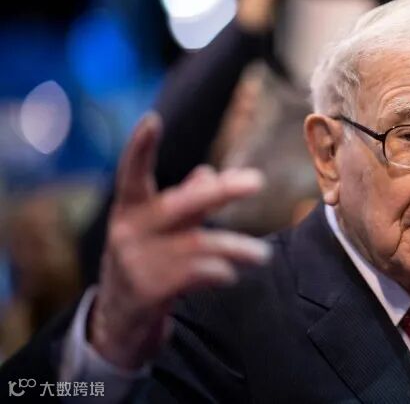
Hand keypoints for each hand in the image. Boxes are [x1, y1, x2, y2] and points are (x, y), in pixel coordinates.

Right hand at [89, 114, 270, 369]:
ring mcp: (138, 262)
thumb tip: (209, 172)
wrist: (118, 319)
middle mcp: (130, 230)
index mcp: (130, 208)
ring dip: (235, 248)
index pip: (133, 172)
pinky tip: (231, 274)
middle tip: (256, 182)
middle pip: (181, 205)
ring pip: (198, 246)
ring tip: (263, 255)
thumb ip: (184, 200)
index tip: (152, 119)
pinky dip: (218, 272)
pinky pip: (194, 276)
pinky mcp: (148, 290)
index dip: (140, 147)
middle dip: (220, 192)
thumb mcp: (158, 228)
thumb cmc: (146, 258)